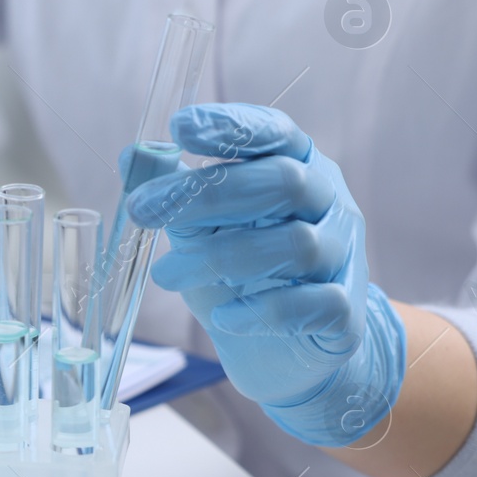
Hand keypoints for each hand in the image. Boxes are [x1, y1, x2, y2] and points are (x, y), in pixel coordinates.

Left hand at [126, 103, 405, 446]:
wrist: (279, 350)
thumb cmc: (238, 274)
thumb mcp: (200, 230)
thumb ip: (174, 195)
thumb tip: (131, 157)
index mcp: (295, 167)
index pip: (277, 133)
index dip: (232, 126)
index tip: (179, 128)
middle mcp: (328, 203)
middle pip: (284, 182)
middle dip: (207, 195)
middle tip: (141, 211)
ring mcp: (343, 256)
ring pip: (296, 243)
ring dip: (219, 258)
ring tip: (166, 275)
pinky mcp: (345, 311)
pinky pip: (316, 304)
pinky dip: (263, 310)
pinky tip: (224, 317)